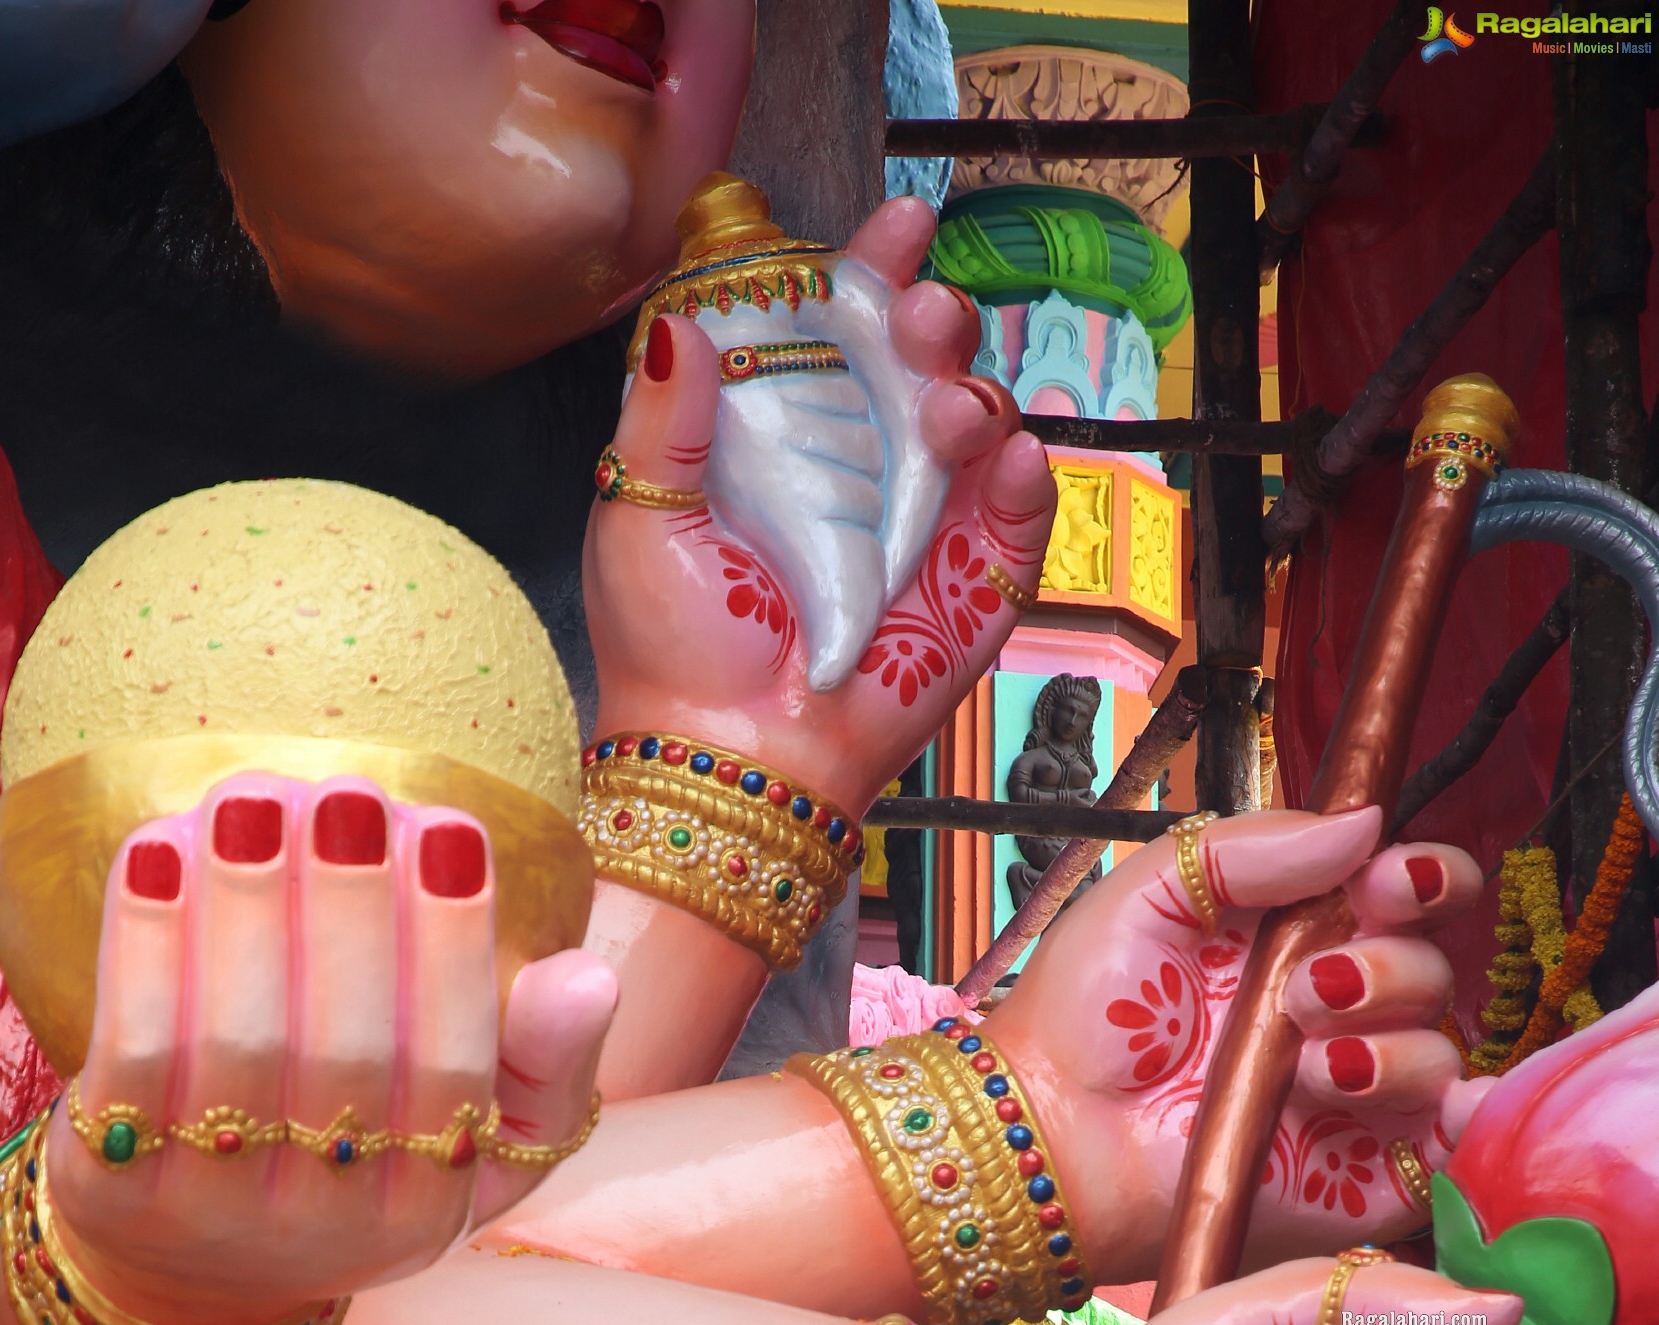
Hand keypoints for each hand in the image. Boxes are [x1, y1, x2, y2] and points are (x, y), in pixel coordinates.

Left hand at [44, 772, 613, 1324]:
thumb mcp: (479, 1144)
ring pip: (236, 1046)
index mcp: (429, 1207)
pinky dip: (145, 943)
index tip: (446, 826)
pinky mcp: (108, 1184)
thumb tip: (592, 974)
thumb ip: (545, 1065)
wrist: (191, 1271)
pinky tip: (159, 847)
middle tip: (345, 792)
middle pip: (345, 1052)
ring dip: (244, 906)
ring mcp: (210, 1212)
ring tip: (254, 797)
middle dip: (346, 907)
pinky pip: (133, 1053)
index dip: (450, 945)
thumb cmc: (359, 1169)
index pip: (452, 1068)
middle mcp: (327, 1227)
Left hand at [582, 198, 1056, 818]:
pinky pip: (1019, 518)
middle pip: (922, 358)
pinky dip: (1025, 480)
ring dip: (975, 390)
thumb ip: (663, 414)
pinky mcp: (972, 589)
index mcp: (786, 432)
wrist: (729, 756)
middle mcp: (862, 465)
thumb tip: (681, 317)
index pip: (841, 326)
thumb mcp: (642, 511)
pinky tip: (1010, 459)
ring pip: (980, 421)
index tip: (898, 225)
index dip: (874, 268)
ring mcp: (923, 525)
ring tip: (950, 410)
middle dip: (935, 317)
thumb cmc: (675, 648)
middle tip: (924, 316)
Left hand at [987, 807, 1479, 1277]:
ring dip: (1388, 1047)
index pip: (1413, 895)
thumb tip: (1367, 822)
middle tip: (1305, 990)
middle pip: (1434, 970)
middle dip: (1388, 966)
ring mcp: (1355, 1101)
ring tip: (1306, 1064)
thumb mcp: (1151, 894)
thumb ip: (1251, 848)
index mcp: (1304, 940)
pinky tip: (1363, 1094)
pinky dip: (1444, 1117)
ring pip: (1438, 1054)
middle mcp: (1341, 1017)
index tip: (1387, 882)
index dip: (1423, 878)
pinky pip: (1446, 1147)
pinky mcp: (1360, 1180)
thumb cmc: (1083, 1018)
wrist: (1049, 1130)